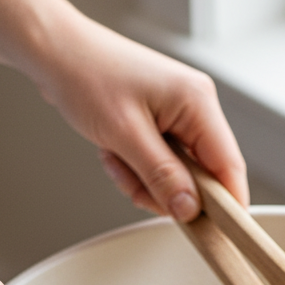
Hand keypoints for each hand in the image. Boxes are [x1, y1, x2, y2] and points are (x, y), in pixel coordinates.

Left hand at [35, 16, 248, 221]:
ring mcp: (180, 116)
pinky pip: (161, 166)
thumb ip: (162, 176)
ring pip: (179, 176)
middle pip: (203, 177)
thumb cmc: (85, 75)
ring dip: (145, 181)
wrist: (54, 51)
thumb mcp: (125, 134)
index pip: (230, 167)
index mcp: (198, 101)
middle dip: (167, 190)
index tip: (210, 232)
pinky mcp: (163, 124)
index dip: (224, 205)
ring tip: (117, 159)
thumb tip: (190, 209)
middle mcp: (196, 107)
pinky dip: (137, 170)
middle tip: (134, 182)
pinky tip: (115, 152)